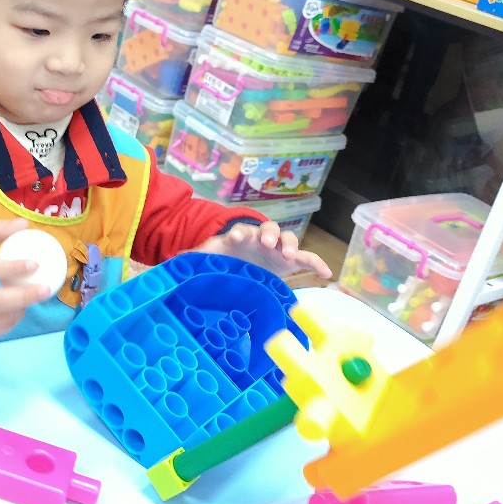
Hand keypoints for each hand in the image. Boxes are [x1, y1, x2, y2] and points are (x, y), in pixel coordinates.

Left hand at [193, 219, 332, 279]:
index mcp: (240, 237)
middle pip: (269, 229)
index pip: (241, 230)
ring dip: (290, 244)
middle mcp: (261, 238)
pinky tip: (327, 274)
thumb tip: (175, 261)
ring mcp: (277, 248)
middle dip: (269, 234)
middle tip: (267, 243)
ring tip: (289, 256)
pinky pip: (308, 259)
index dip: (239, 233)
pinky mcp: (290, 260)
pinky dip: (317, 263)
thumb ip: (195, 258)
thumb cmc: (225, 257)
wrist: (241, 259)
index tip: (237, 237)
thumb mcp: (210, 257)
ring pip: (288, 239)